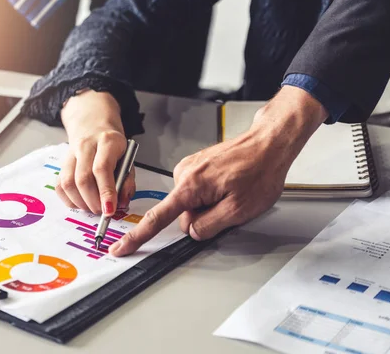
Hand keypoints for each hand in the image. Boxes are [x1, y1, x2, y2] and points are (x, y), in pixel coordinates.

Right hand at [58, 89, 135, 214]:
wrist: (93, 123)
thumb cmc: (113, 145)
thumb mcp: (128, 158)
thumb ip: (127, 181)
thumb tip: (121, 204)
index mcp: (107, 141)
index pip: (102, 168)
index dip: (106, 192)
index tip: (110, 210)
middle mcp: (86, 145)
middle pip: (83, 178)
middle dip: (93, 201)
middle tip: (102, 212)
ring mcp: (70, 153)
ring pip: (68, 183)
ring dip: (81, 203)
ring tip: (92, 208)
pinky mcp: (62, 162)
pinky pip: (60, 185)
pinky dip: (69, 199)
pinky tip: (80, 202)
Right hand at [110, 86, 327, 255]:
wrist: (268, 142)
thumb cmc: (259, 170)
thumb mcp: (238, 210)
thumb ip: (209, 226)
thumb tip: (191, 232)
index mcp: (190, 186)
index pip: (157, 218)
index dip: (138, 237)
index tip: (121, 248)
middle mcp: (184, 174)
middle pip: (182, 213)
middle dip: (203, 217)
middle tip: (231, 204)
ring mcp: (190, 168)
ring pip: (192, 203)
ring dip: (211, 205)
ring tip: (234, 190)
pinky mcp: (197, 165)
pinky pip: (198, 191)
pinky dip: (212, 194)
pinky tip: (230, 184)